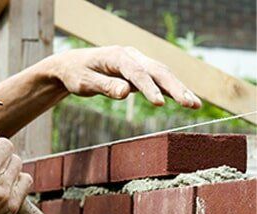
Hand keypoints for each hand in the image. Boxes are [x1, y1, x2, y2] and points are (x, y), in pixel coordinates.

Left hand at [53, 46, 200, 107]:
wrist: (73, 66)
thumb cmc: (77, 74)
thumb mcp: (85, 82)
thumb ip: (104, 86)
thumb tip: (125, 92)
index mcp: (117, 56)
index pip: (137, 73)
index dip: (149, 88)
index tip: (160, 103)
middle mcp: (131, 56)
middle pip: (157, 70)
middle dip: (175, 87)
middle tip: (191, 104)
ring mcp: (136, 62)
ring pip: (162, 73)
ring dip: (179, 88)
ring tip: (194, 104)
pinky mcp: (138, 70)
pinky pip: (157, 78)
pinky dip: (171, 89)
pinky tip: (183, 98)